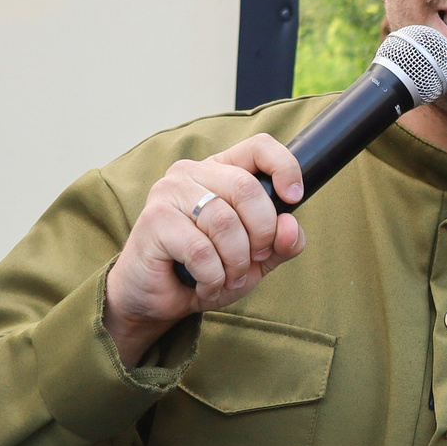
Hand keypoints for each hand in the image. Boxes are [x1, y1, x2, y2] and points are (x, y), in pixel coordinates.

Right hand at [105, 134, 306, 365]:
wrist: (157, 298)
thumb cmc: (206, 270)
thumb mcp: (257, 259)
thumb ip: (283, 242)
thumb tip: (290, 226)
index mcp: (221, 171)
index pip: (259, 147)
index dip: (284, 167)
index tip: (293, 198)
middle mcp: (193, 172)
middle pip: (247, 188)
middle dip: (262, 234)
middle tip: (254, 260)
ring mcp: (169, 192)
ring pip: (225, 222)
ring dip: (236, 263)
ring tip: (227, 278)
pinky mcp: (153, 219)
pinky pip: (201, 250)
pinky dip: (212, 277)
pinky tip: (204, 286)